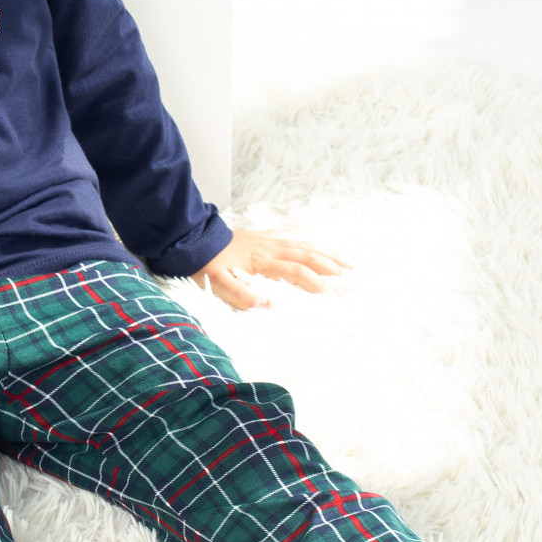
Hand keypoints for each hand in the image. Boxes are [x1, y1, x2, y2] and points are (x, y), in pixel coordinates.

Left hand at [190, 229, 349, 310]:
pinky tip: (319, 247)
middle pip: (307, 254)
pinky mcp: (263, 236)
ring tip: (346, 263)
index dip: (314, 282)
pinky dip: (311, 243)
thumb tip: (267, 305)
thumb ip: (241, 295)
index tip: (331, 295)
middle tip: (351, 276)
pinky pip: (294, 238)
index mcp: (261, 261)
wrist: (191, 237)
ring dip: (327, 253)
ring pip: (304, 244)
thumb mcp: (217, 284)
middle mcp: (270, 248)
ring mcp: (268, 239)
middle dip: (330, 265)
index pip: (295, 271)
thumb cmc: (205, 264)